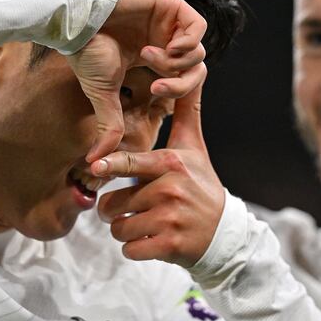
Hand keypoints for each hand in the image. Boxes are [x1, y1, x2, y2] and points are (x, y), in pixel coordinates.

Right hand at [66, 0, 206, 161]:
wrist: (76, 19)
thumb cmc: (85, 49)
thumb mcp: (103, 92)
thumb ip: (109, 124)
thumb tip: (95, 159)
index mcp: (154, 54)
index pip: (184, 76)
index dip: (176, 88)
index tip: (153, 89)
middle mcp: (164, 37)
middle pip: (195, 67)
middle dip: (180, 83)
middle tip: (157, 85)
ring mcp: (168, 20)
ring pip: (198, 49)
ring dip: (176, 61)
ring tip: (148, 55)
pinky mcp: (170, 4)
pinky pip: (198, 26)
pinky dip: (187, 42)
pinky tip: (167, 47)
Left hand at [91, 76, 224, 266]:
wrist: (224, 232)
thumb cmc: (201, 184)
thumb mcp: (194, 147)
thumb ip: (186, 110)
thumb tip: (195, 70)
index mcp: (172, 165)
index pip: (133, 163)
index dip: (112, 164)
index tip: (96, 165)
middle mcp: (171, 190)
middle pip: (116, 203)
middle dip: (115, 209)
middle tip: (131, 207)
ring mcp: (170, 220)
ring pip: (120, 228)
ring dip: (125, 229)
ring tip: (145, 223)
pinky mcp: (169, 246)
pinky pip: (130, 249)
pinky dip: (135, 248)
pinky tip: (151, 239)